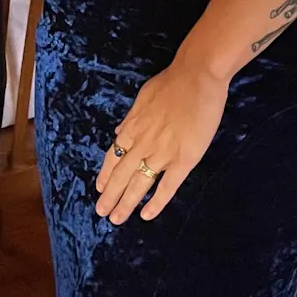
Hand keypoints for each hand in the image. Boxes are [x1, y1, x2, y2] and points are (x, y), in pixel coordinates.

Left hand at [95, 55, 228, 223]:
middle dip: (109, 196)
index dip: (105, 175)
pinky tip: (147, 216)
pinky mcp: (184, 159)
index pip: (113, 156)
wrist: (197, 76)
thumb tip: (120, 132)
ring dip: (125, 203)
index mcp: (133, 128)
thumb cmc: (172, 83)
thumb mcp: (143, 98)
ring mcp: (162, 153)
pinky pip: (167, 186)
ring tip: (116, 219)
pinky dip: (156, 202)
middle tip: (102, 212)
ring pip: (139, 184)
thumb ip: (131, 119)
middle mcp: (143, 143)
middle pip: (121, 175)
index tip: (99, 189)